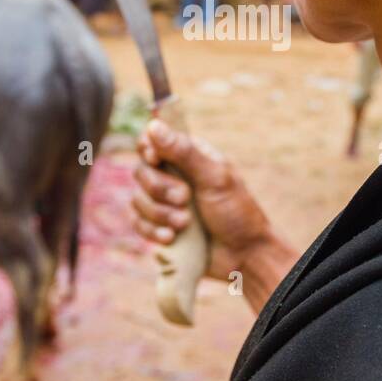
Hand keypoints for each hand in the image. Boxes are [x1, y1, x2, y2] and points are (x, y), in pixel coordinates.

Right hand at [133, 119, 296, 311]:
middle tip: (185, 199)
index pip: (152, 141)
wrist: (244, 256)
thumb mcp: (215, 178)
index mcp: (188, 157)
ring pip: (137, 199)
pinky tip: (170, 238)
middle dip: (159, 188)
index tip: (155, 159)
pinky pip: (138, 223)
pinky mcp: (159, 226)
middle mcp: (173, 176)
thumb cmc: (237, 212)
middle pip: (141, 171)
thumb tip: (154, 124)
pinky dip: (152, 231)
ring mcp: (164, 203)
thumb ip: (184, 152)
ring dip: (159, 213)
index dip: (147, 148)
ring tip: (185, 223)